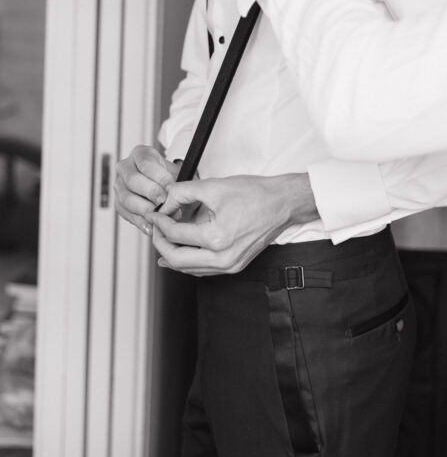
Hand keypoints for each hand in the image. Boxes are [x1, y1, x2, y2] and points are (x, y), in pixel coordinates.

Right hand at [114, 144, 178, 235]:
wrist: (164, 190)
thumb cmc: (170, 179)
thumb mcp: (177, 173)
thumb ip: (177, 180)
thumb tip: (176, 190)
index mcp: (140, 154)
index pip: (146, 163)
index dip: (159, 177)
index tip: (171, 188)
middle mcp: (125, 168)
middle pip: (133, 180)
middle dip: (151, 193)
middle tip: (164, 202)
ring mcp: (119, 186)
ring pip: (127, 199)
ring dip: (145, 209)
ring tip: (160, 216)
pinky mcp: (118, 204)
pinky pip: (126, 214)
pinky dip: (140, 221)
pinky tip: (151, 225)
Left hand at [146, 173, 317, 274]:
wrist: (282, 203)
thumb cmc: (255, 194)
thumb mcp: (214, 186)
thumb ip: (183, 192)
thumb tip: (165, 201)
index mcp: (217, 238)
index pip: (176, 235)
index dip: (160, 223)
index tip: (154, 214)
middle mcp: (223, 258)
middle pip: (177, 259)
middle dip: (160, 243)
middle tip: (155, 228)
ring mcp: (230, 265)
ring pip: (189, 269)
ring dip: (172, 255)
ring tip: (162, 239)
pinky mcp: (235, 265)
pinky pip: (203, 270)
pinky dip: (188, 262)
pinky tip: (179, 255)